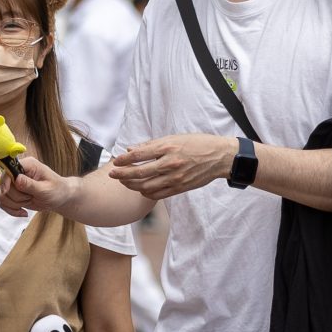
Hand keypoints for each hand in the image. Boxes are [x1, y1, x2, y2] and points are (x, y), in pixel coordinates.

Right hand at [0, 154, 72, 220]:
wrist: (60, 198)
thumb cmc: (57, 190)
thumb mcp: (46, 189)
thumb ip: (31, 185)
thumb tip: (17, 179)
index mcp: (27, 165)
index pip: (8, 170)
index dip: (6, 181)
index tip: (8, 192)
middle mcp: (18, 172)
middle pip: (4, 186)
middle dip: (17, 197)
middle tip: (30, 198)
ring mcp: (14, 183)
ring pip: (2, 195)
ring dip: (14, 204)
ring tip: (28, 203)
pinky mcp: (13, 193)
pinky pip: (3, 203)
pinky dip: (11, 210)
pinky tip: (22, 212)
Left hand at [109, 133, 236, 200]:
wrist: (219, 157)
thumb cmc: (197, 144)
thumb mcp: (175, 138)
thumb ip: (152, 145)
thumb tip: (131, 150)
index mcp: (168, 147)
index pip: (139, 155)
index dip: (124, 160)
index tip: (115, 161)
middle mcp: (170, 163)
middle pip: (139, 173)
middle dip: (122, 175)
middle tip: (113, 174)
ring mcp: (175, 177)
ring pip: (146, 186)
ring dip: (132, 185)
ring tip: (124, 181)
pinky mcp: (180, 187)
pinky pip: (158, 194)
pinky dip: (146, 192)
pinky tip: (141, 188)